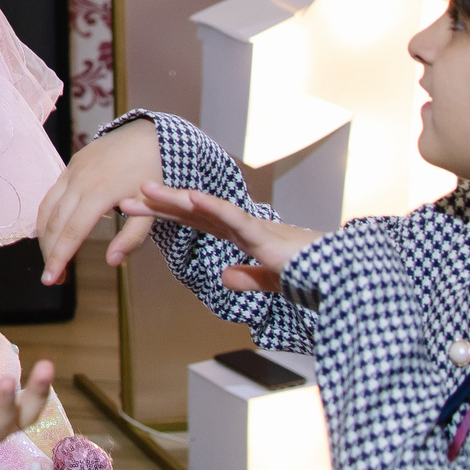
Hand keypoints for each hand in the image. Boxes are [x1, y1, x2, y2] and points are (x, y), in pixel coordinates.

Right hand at [36, 119, 160, 284]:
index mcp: (100, 193)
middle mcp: (78, 181)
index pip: (71, 232)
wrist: (149, 135)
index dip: (59, 258)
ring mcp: (71, 172)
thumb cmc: (155, 173)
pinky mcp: (69, 166)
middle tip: (55, 278)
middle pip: (54, 224)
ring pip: (46, 209)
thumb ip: (132, 237)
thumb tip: (111, 263)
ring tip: (52, 259)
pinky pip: (51, 195)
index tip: (50, 280)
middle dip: (50, 253)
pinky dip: (46, 217)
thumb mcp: (154, 209)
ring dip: (45, 237)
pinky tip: (51, 232)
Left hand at [122, 184, 319, 293]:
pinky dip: (213, 207)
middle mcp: (242, 228)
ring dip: (176, 200)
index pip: (193, 223)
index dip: (162, 215)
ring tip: (146, 189)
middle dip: (157, 206)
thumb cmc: (314, 274)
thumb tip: (226, 279)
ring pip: (207, 210)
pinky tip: (191, 198)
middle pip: (191, 214)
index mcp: (240, 237)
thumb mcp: (275, 280)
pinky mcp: (266, 236)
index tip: (132, 210)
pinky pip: (235, 218)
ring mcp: (253, 229)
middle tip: (124, 198)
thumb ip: (251, 277)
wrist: (346, 276)